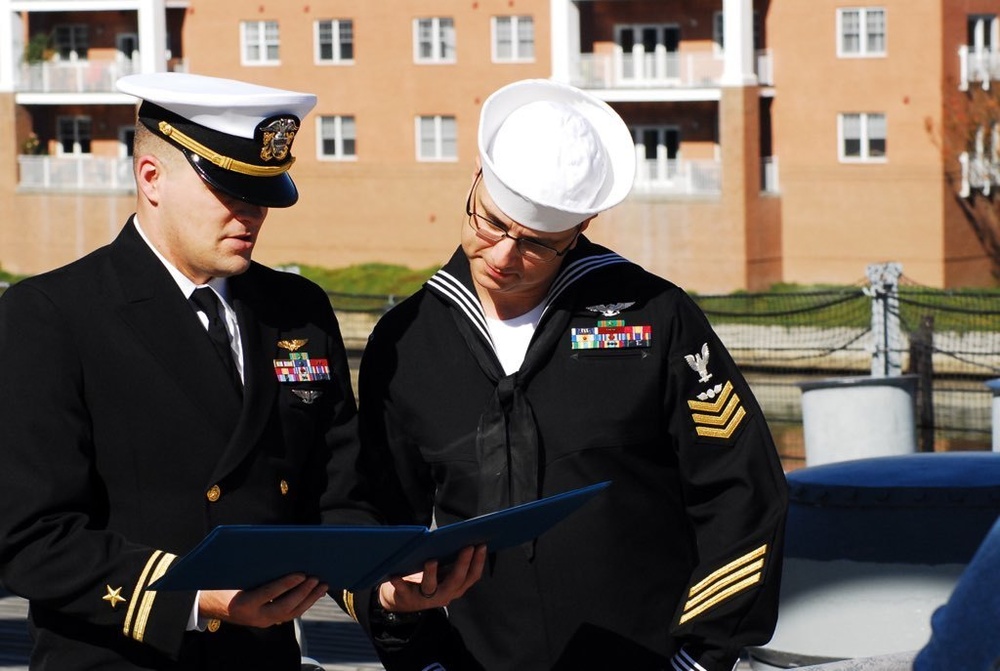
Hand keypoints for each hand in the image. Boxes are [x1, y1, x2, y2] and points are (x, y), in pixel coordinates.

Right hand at [199, 573, 328, 627]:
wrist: (211, 605)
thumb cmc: (223, 583)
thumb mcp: (234, 575)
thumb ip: (253, 568)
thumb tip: (278, 551)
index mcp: (243, 603)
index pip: (269, 594)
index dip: (287, 584)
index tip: (302, 574)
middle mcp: (254, 616)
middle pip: (284, 608)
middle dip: (303, 593)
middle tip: (317, 579)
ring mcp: (263, 621)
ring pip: (290, 614)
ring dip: (309, 599)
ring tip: (322, 586)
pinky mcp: (269, 621)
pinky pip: (290, 614)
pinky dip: (304, 603)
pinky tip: (315, 593)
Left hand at [378, 544, 486, 612]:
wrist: (405, 600)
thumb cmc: (428, 581)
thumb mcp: (444, 573)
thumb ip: (452, 561)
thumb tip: (463, 537)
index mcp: (456, 587)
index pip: (472, 576)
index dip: (478, 562)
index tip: (481, 545)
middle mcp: (444, 595)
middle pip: (456, 580)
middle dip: (462, 563)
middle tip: (466, 547)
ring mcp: (426, 598)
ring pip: (431, 587)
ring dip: (431, 573)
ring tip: (431, 560)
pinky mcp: (407, 598)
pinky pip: (403, 590)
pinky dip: (400, 583)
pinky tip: (396, 574)